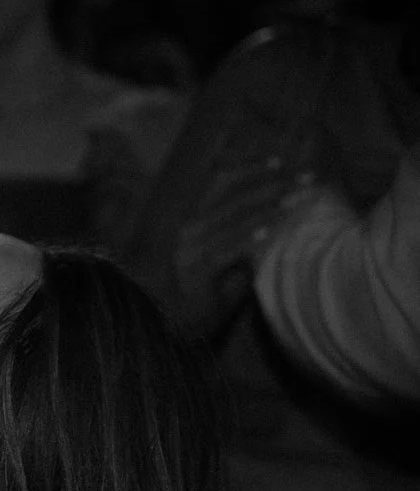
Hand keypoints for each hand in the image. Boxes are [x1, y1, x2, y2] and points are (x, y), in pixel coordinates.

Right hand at [171, 150, 323, 315]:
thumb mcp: (232, 255)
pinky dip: (249, 237)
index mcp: (195, 221)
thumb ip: (247, 232)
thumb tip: (284, 207)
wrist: (185, 329)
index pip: (220, 183)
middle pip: (232, 197)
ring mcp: (189, 251)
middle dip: (272, 184)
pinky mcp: (196, 272)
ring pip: (231, 219)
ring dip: (268, 206)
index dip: (250, 169)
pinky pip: (226, 249)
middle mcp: (189, 231)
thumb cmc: (214, 292)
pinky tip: (271, 230)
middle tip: (305, 178)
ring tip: (296, 198)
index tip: (282, 162)